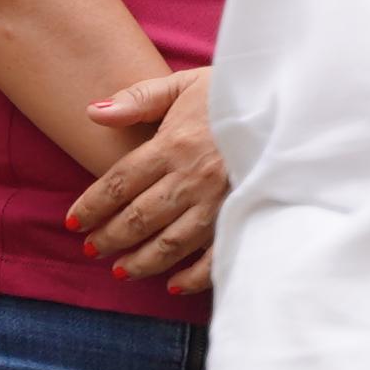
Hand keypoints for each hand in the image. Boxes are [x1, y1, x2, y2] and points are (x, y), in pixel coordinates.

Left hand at [71, 69, 230, 294]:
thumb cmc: (237, 91)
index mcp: (174, 144)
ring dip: (141, 261)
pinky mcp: (246, 214)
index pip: (118, 182)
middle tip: (91, 249)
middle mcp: (193, 177)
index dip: (92, 205)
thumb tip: (92, 113)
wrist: (296, 101)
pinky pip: (215, 256)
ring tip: (121, 270)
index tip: (73, 221)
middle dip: (109, 237)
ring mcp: (221, 200)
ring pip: (170, 242)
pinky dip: (192, 277)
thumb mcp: (186, 83)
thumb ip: (138, 99)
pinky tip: (172, 285)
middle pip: (138, 217)